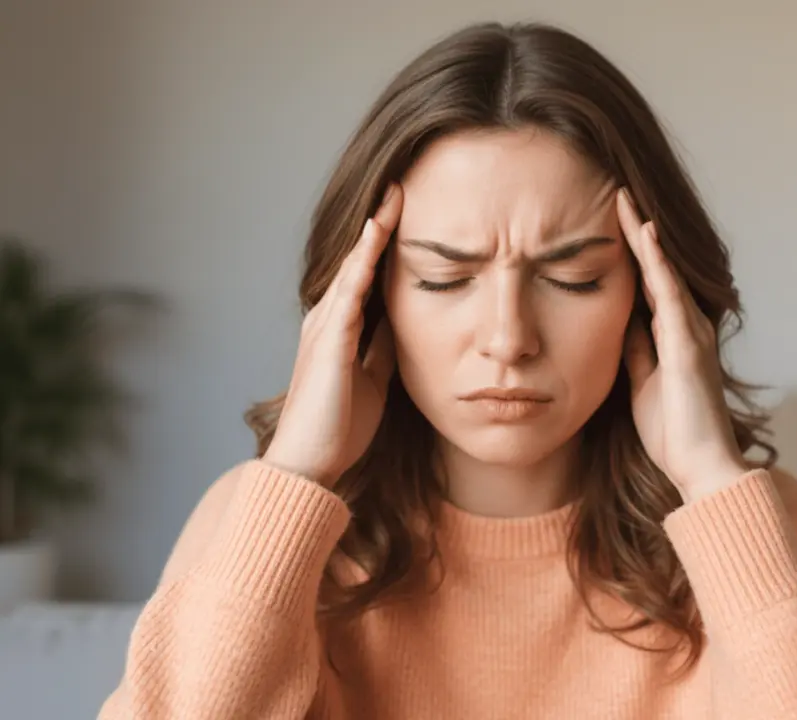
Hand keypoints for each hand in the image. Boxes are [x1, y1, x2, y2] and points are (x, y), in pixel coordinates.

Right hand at [263, 184, 402, 485]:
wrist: (312, 462)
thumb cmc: (339, 425)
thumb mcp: (373, 378)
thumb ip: (382, 348)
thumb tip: (403, 324)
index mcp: (339, 330)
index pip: (364, 276)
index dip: (383, 244)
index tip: (406, 213)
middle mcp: (327, 320)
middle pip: (356, 261)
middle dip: (378, 225)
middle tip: (400, 186)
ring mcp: (325, 328)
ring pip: (351, 267)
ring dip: (372, 231)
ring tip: (392, 196)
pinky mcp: (330, 342)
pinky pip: (349, 292)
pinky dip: (362, 261)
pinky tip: (376, 235)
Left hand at [616, 189, 748, 502]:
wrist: (698, 467)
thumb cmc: (672, 430)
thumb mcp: (641, 382)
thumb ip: (636, 351)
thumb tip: (621, 324)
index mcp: (671, 336)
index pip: (648, 282)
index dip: (630, 251)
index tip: (608, 219)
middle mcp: (684, 326)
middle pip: (657, 268)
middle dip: (637, 231)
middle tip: (616, 191)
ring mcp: (689, 333)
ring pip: (664, 272)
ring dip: (645, 236)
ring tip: (625, 199)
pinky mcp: (687, 346)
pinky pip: (669, 294)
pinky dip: (657, 263)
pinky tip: (644, 234)